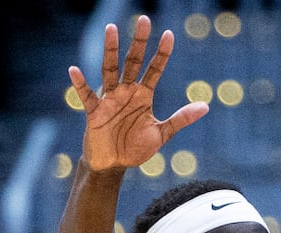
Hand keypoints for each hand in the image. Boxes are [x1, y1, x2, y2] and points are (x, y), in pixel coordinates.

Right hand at [68, 15, 208, 170]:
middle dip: (139, 42)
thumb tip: (206, 106)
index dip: (161, 54)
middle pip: (133, 62)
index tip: (169, 34)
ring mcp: (110, 99)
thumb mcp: (162, 133)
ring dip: (110, 50)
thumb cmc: (136, 147)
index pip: (154, 69)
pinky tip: (75, 70)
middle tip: (144, 20)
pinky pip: (87, 96)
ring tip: (111, 29)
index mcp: (143, 95)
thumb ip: (181, 119)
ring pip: (110, 70)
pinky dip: (80, 84)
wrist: (114, 164)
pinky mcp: (95, 112)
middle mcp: (126, 92)